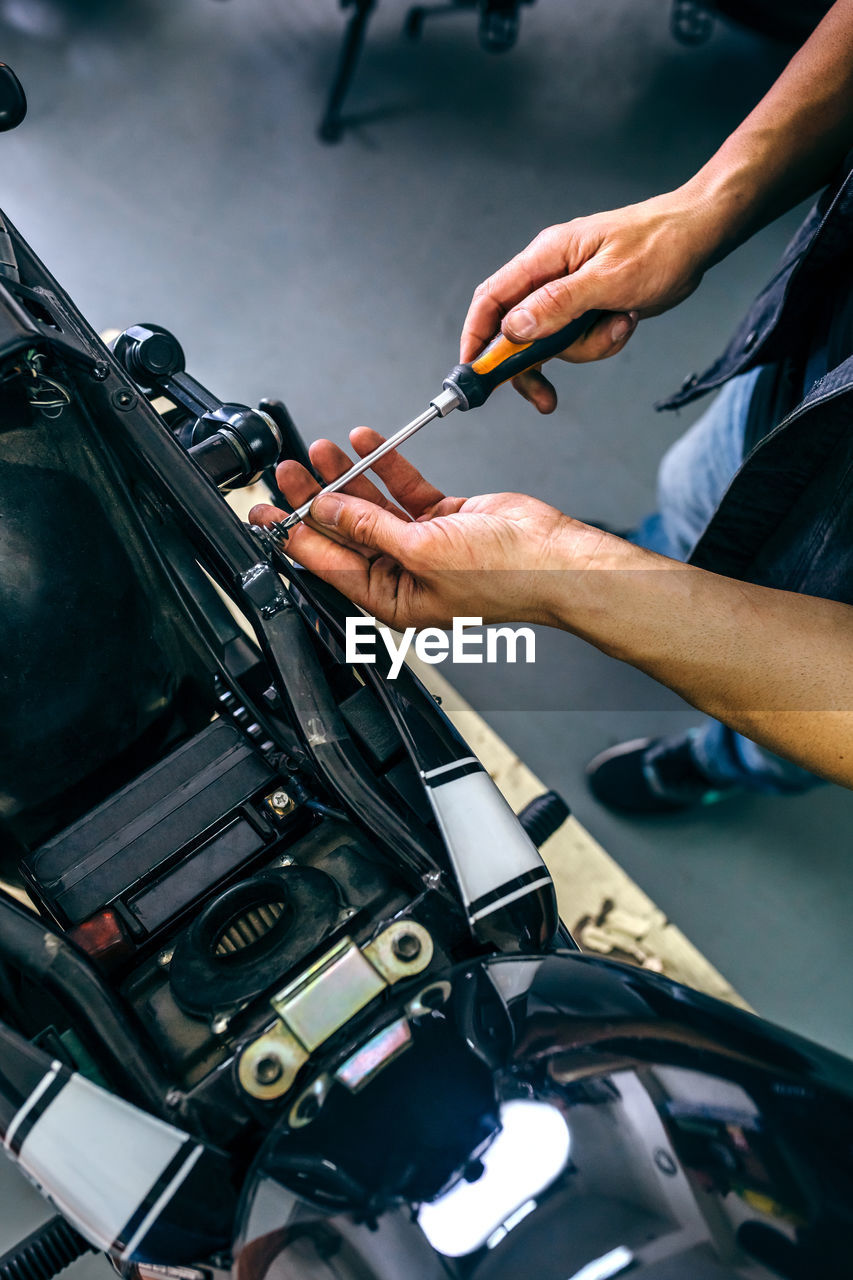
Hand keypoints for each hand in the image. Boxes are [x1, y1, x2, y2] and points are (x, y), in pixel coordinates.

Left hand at [249, 428, 599, 630]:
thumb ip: (370, 527)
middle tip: (287, 472)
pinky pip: (403, 487)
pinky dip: (385, 464)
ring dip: (347, 475)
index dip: (294, 534)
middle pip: (345, 530)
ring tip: (320, 449)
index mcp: (392, 599)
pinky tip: (366, 441)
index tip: (265, 513)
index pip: (329, 562)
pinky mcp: (443, 518)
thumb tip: (328, 508)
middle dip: (314, 498)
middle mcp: (403, 573)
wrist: (555, 556)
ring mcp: (423, 544)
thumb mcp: (422, 551)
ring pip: (371, 505)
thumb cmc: (505, 576)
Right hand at [461, 189, 715, 411]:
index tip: (474, 373)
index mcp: (546, 257)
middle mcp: (551, 275)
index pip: (492, 299)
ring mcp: (569, 293)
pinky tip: (625, 322)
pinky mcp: (588, 307)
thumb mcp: (609, 279)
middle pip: (517, 331)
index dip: (477, 337)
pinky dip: (601, 342)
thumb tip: (513, 328)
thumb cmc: (659, 245)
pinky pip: (579, 340)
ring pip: (554, 342)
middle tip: (545, 397)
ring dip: (585, 348)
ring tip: (619, 325)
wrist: (698, 237)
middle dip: (532, 364)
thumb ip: (558, 304)